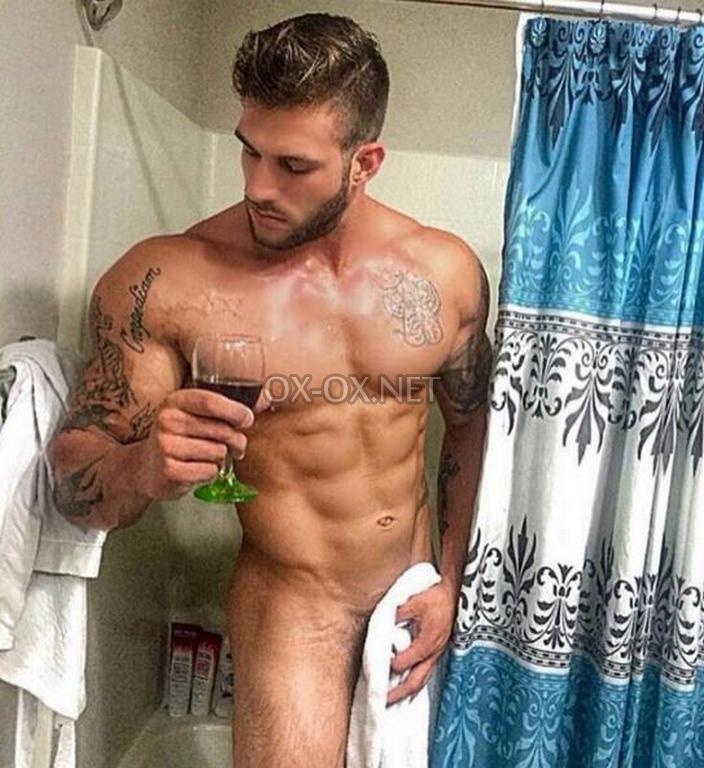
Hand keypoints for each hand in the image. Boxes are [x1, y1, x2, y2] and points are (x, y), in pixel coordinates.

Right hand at [137, 387, 268, 500]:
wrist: (145, 468)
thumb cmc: (180, 438)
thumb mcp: (196, 415)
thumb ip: (228, 407)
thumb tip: (267, 398)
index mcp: (175, 401)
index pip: (210, 401)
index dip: (235, 410)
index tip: (247, 419)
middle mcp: (167, 420)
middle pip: (220, 430)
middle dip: (236, 440)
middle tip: (236, 446)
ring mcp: (165, 446)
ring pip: (217, 452)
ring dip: (220, 458)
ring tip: (209, 457)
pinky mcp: (168, 470)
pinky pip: (209, 471)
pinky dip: (210, 473)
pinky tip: (197, 469)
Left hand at [386, 581, 455, 705]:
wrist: (454, 593)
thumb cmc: (436, 597)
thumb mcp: (414, 602)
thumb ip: (397, 614)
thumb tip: (382, 623)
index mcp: (428, 641)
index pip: (408, 661)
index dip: (394, 666)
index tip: (380, 668)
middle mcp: (434, 652)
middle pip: (416, 681)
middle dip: (399, 693)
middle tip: (384, 701)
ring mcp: (437, 654)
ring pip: (422, 680)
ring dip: (407, 691)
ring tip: (393, 698)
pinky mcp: (438, 652)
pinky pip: (426, 672)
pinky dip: (415, 681)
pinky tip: (407, 684)